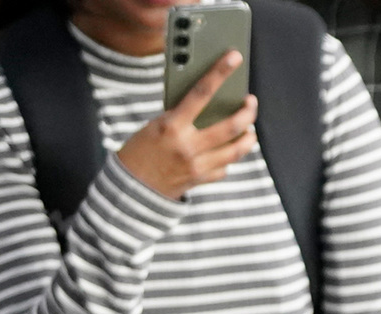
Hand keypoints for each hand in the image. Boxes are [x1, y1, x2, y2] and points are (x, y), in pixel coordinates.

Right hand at [118, 56, 257, 200]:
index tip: (234, 58)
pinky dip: (229, 159)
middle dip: (247, 112)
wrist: (130, 189)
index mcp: (172, 126)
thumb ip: (179, 116)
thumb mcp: (155, 125)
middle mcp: (188, 146)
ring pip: (235, 151)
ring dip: (248, 138)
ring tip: (249, 129)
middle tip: (250, 102)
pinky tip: (228, 151)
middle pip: (231, 126)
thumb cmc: (139, 151)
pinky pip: (224, 168)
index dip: (220, 73)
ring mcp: (197, 166)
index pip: (201, 92)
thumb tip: (206, 105)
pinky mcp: (200, 180)